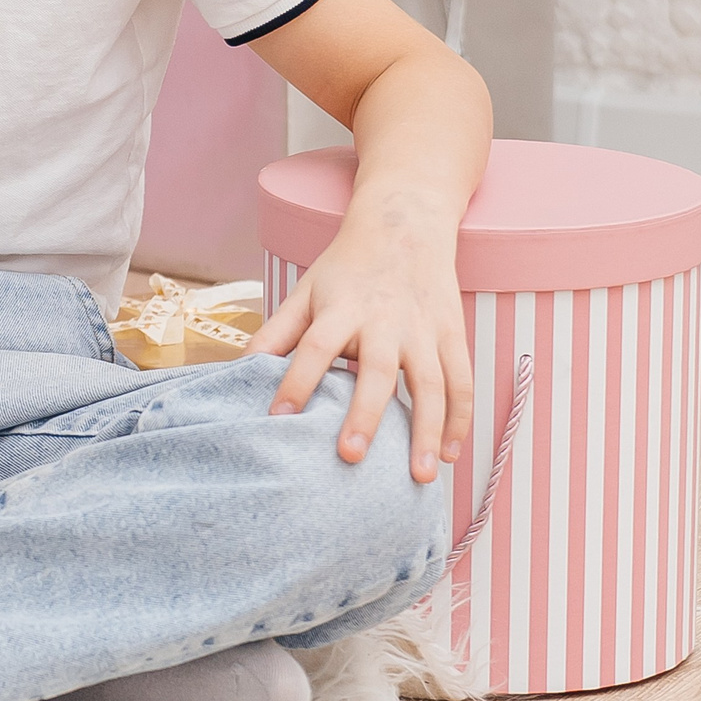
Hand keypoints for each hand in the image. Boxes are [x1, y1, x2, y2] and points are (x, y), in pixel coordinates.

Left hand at [247, 209, 473, 483]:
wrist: (404, 225)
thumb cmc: (346, 268)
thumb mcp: (306, 291)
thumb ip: (277, 332)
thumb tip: (238, 369)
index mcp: (341, 308)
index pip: (314, 346)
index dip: (295, 380)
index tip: (278, 417)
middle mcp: (385, 320)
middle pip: (376, 369)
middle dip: (364, 414)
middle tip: (350, 457)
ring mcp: (424, 329)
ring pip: (431, 383)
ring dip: (428, 430)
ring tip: (421, 476)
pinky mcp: (453, 334)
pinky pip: (462, 381)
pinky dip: (461, 419)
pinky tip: (452, 455)